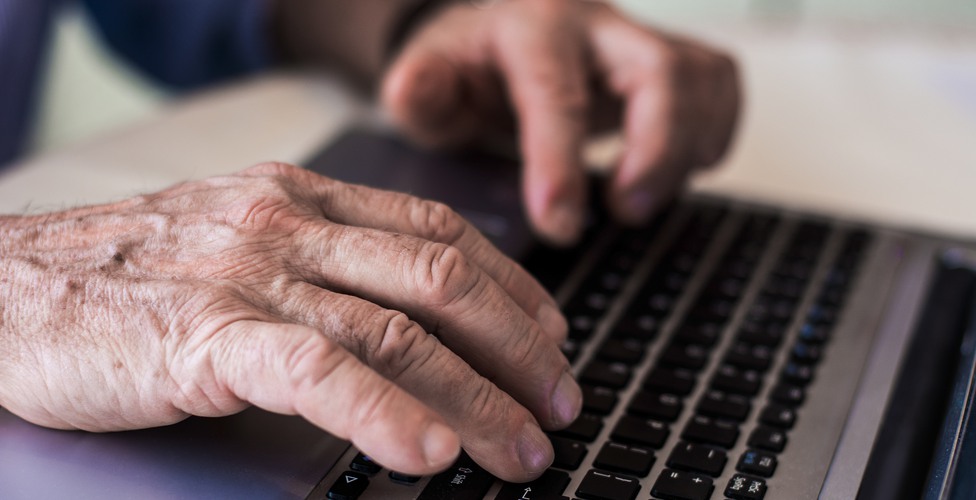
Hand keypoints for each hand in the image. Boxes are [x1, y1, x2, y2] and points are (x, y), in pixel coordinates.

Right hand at [0, 163, 578, 481]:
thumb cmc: (124, 269)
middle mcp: (289, 224)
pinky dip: (385, 413)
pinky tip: (428, 451)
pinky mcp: (206, 335)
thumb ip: (320, 259)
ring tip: (520, 449)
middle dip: (517, 347)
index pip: (440, 230)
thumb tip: (405, 308)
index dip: (511, 287)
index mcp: (303, 196)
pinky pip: (320, 372)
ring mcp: (250, 276)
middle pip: (440, 278)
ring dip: (476, 397)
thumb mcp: (238, 236)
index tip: (551, 335)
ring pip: (398, 331)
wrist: (4, 283)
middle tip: (558, 403)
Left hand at [382, 0, 740, 243]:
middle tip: (625, 212)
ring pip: (701, 80)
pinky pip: (720, 84)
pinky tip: (673, 167)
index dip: (561, 163)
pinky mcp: (670, 58)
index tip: (559, 225)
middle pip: (660, 73)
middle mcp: (594, 23)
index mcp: (529, 28)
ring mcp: (638, 38)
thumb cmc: (467, 72)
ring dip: (685, 150)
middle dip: (655, 151)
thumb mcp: (428, 83)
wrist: (500, 45)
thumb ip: (419, 91)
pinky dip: (714, 132)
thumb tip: (412, 89)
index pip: (556, 94)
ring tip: (638, 199)